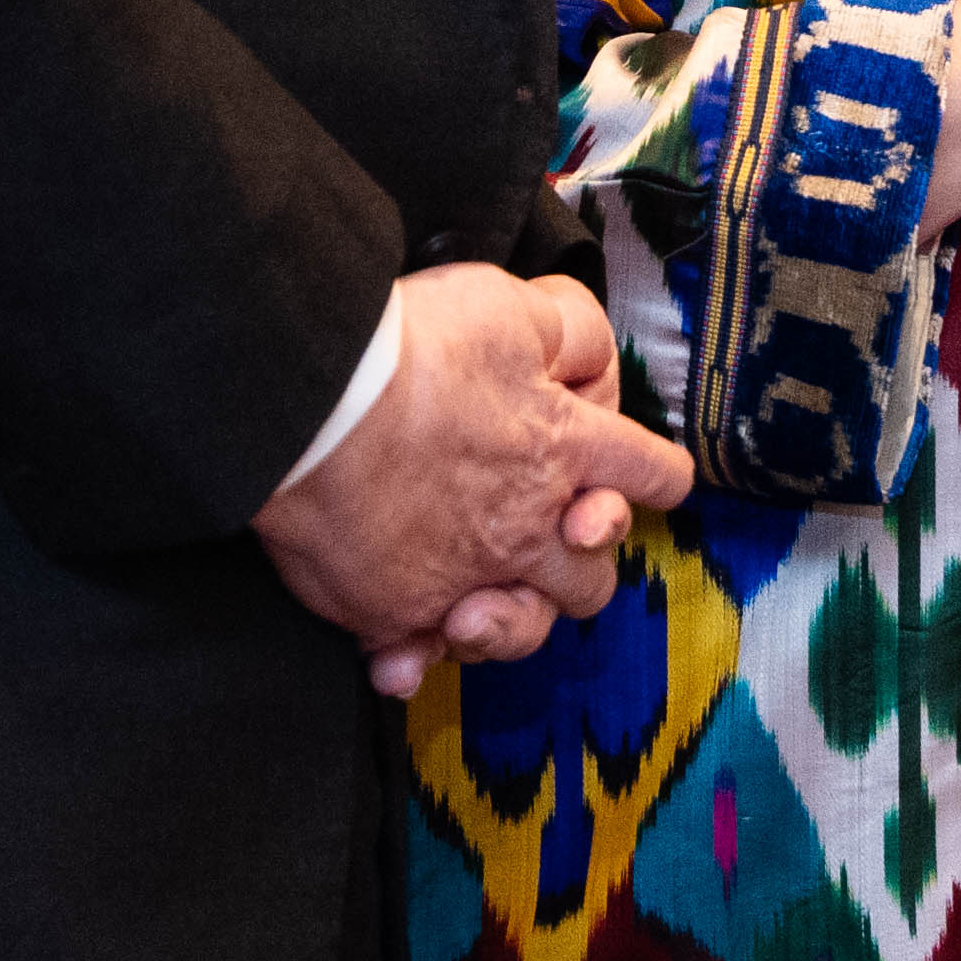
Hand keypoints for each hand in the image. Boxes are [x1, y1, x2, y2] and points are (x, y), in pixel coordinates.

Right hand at [251, 264, 693, 698]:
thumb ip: (566, 332)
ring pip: (517, 632)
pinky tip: (400, 651)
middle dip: (577, 567)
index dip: (651, 479)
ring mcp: (462, 578)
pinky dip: (412, 655)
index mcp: (568, 450)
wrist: (308, 405)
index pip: (649, 474)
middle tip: (538, 536)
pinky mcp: (392, 611)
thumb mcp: (510, 306)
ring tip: (469, 602)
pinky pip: (417, 654)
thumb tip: (585, 359)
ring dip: (504, 624)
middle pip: (589, 579)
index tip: (623, 484)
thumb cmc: (408, 347)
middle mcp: (528, 527)